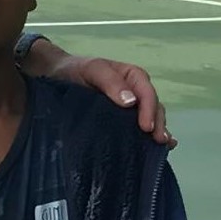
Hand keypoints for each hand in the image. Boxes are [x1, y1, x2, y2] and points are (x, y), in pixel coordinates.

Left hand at [56, 51, 172, 147]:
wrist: (59, 77)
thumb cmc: (77, 70)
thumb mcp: (92, 69)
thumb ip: (110, 82)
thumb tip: (131, 102)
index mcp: (133, 77)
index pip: (146, 93)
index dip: (149, 109)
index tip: (146, 127)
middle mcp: (136, 92)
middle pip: (153, 108)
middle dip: (158, 124)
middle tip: (158, 141)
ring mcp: (130, 108)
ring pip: (150, 119)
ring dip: (157, 132)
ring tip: (161, 147)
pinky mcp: (121, 121)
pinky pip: (138, 129)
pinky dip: (149, 138)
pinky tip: (158, 149)